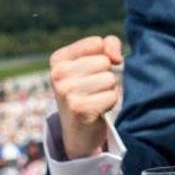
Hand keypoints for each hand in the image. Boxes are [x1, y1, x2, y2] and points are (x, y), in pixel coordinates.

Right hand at [50, 36, 123, 158]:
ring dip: (109, 91)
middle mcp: (58, 73)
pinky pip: (111, 96)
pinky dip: (109, 104)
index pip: (97, 43)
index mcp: (59, 58)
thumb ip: (109, 45)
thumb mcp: (95, 62)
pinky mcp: (78, 107)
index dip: (105, 57)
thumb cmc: (91, 91)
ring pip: (110, 79)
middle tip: (94, 91)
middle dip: (106, 76)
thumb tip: (116, 58)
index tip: (93, 73)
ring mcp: (66, 91)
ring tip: (96, 99)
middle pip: (104, 62)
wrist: (79, 131)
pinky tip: (97, 110)